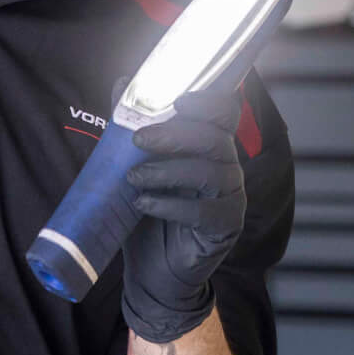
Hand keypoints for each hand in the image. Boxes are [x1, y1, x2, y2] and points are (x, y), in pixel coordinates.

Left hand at [119, 80, 246, 343]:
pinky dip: (171, 204)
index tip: (177, 100)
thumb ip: (130, 126)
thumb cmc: (146, 214)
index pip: (225, 112)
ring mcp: (231, 198)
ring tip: (134, 178)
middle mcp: (227, 167)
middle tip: (138, 140)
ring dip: (168, 169)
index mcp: (210, 146)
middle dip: (176, 133)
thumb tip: (122, 81)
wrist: (151, 273)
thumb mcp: (131, 165)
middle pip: (215, 137)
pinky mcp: (226, 227)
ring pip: (211, 170)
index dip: (208, 101)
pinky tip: (144, 205)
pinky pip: (206, 210)